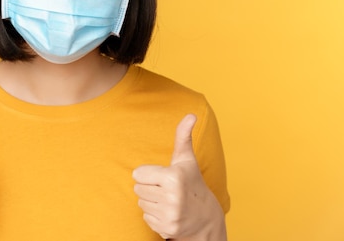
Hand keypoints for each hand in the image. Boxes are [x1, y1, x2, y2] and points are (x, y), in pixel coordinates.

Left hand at [133, 114, 225, 239]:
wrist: (206, 218)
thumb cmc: (192, 183)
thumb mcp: (187, 159)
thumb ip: (183, 136)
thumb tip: (191, 115)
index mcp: (173, 177)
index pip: (137, 174)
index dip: (148, 174)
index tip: (163, 176)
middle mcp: (171, 197)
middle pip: (137, 188)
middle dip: (149, 187)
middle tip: (166, 189)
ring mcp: (169, 214)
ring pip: (140, 203)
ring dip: (151, 201)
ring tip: (168, 200)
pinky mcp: (166, 228)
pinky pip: (145, 217)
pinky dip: (154, 216)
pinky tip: (168, 212)